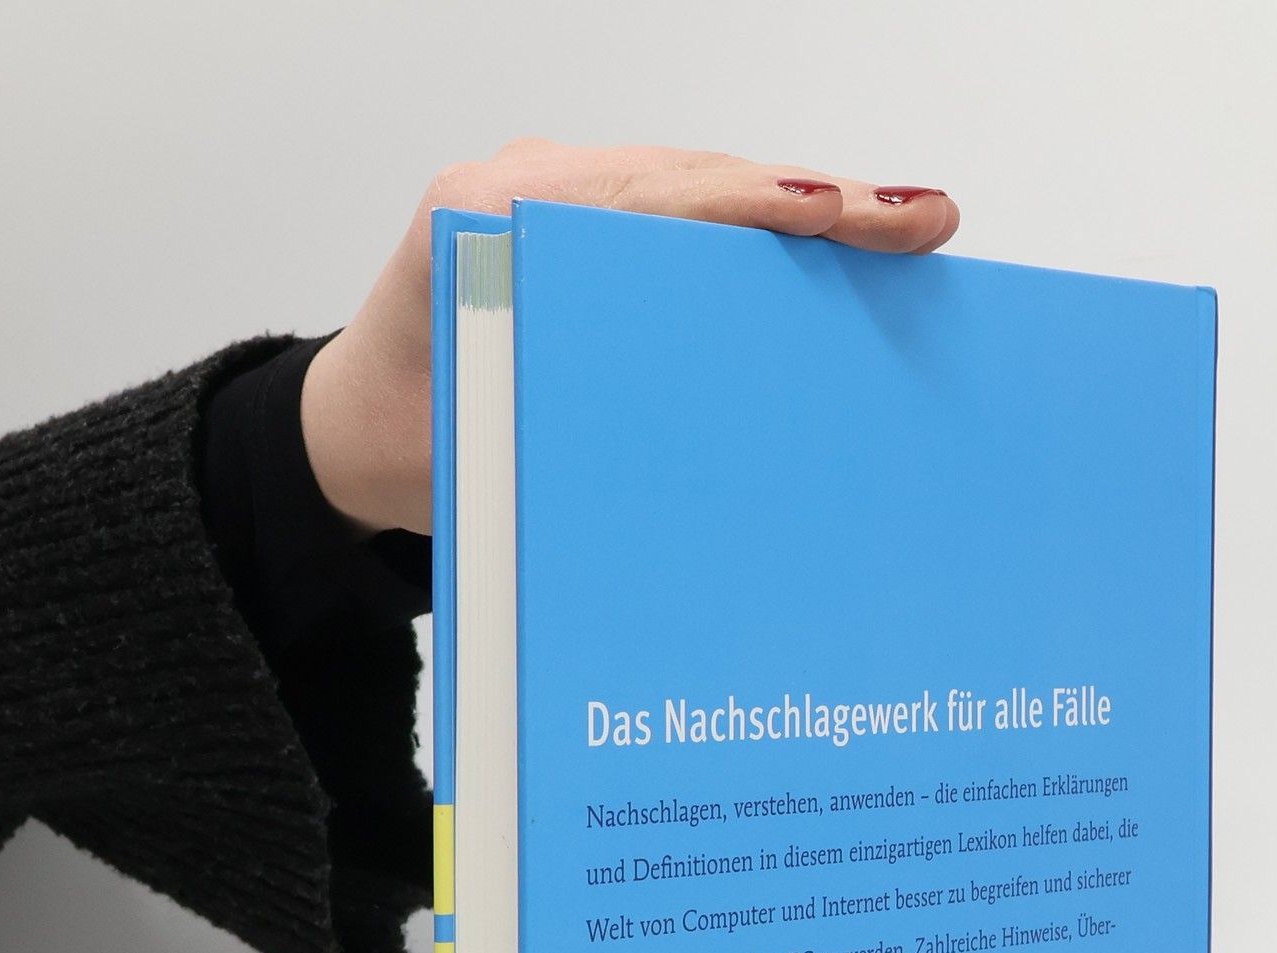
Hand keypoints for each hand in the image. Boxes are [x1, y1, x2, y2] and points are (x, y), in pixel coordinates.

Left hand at [301, 139, 959, 536]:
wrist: (354, 430)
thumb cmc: (412, 444)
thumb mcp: (478, 449)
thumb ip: (560, 419)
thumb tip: (696, 424)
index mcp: (494, 215)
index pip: (656, 198)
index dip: (759, 206)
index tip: (841, 216)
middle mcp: (533, 187)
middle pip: (701, 179)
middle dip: (817, 201)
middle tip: (922, 220)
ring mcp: (561, 198)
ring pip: (706, 191)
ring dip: (806, 214)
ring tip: (906, 229)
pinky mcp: (586, 227)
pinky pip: (687, 218)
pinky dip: (764, 237)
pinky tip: (838, 257)